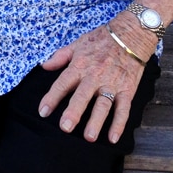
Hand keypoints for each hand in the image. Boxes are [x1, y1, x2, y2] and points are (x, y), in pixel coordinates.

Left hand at [38, 22, 151, 143]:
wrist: (130, 34)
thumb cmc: (101, 39)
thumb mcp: (78, 43)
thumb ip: (60, 56)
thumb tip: (44, 66)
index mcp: (80, 65)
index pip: (63, 83)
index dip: (52, 97)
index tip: (42, 112)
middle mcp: (94, 76)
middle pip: (82, 96)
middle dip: (74, 112)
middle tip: (65, 127)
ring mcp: (111, 84)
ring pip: (103, 105)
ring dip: (96, 121)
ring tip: (89, 137)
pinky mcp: (127, 89)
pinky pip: (123, 108)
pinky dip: (119, 123)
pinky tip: (113, 138)